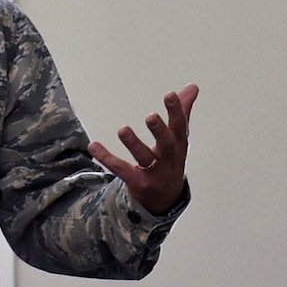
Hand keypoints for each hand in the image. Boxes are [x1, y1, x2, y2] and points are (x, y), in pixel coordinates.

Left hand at [90, 84, 198, 215]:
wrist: (164, 199)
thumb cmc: (170, 161)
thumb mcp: (179, 139)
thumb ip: (183, 112)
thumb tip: (192, 86)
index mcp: (180, 146)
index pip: (180, 128)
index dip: (177, 112)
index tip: (170, 95)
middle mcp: (168, 160)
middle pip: (166, 146)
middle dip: (160, 131)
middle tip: (151, 117)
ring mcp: (153, 173)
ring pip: (144, 159)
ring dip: (134, 144)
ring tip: (123, 130)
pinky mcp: (137, 183)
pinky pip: (121, 170)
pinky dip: (107, 158)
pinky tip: (94, 146)